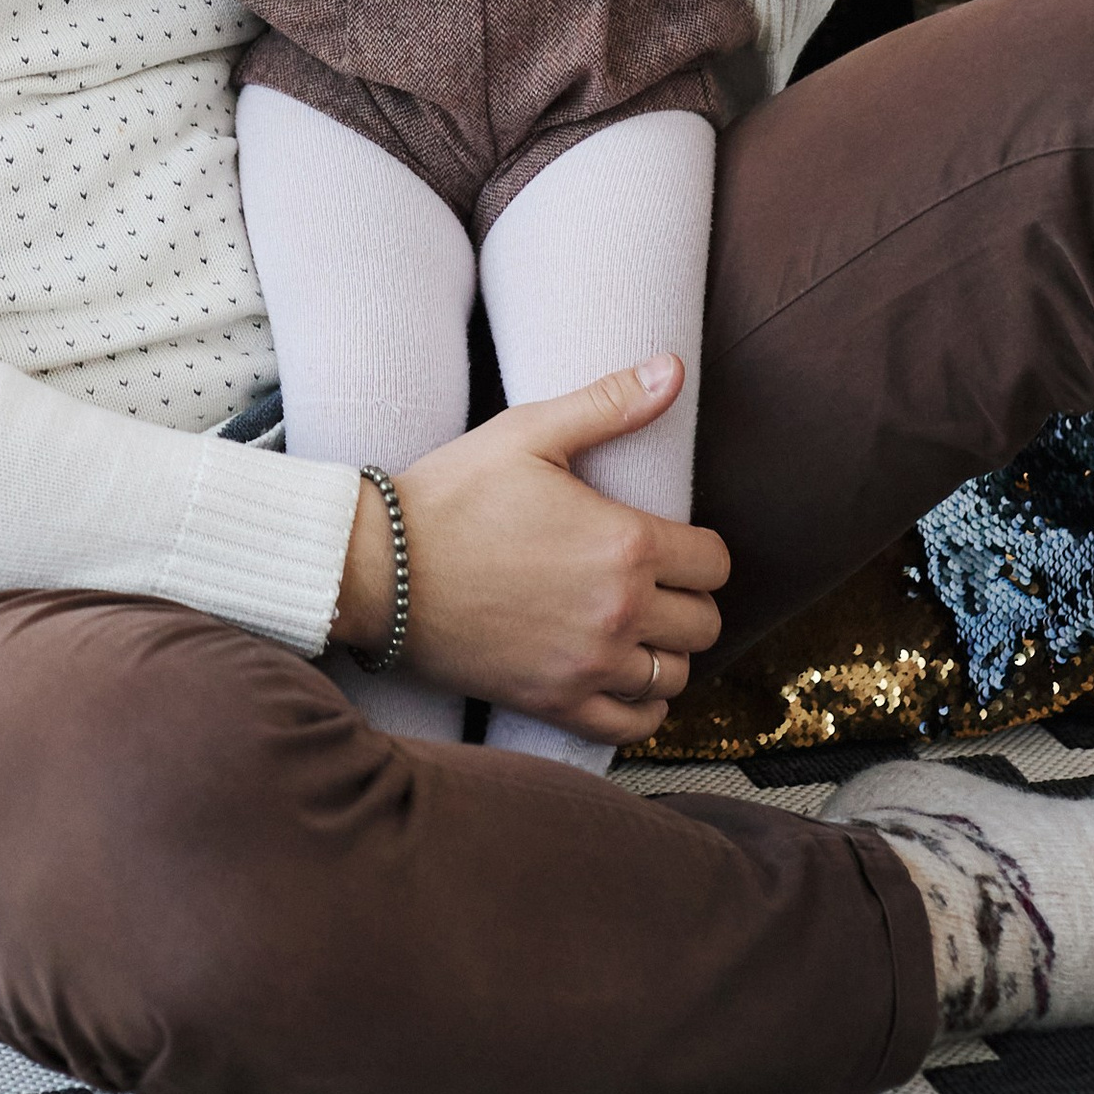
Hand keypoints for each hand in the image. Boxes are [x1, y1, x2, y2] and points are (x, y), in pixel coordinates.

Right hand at [330, 357, 727, 738]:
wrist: (380, 568)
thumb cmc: (452, 493)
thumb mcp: (527, 431)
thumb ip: (609, 403)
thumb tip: (673, 368)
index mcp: (624, 544)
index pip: (714, 561)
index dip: (699, 547)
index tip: (669, 540)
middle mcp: (620, 612)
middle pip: (705, 622)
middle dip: (689, 598)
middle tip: (652, 579)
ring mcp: (589, 665)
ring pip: (676, 675)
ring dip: (666, 649)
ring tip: (636, 624)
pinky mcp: (557, 703)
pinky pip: (636, 724)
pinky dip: (643, 705)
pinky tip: (624, 676)